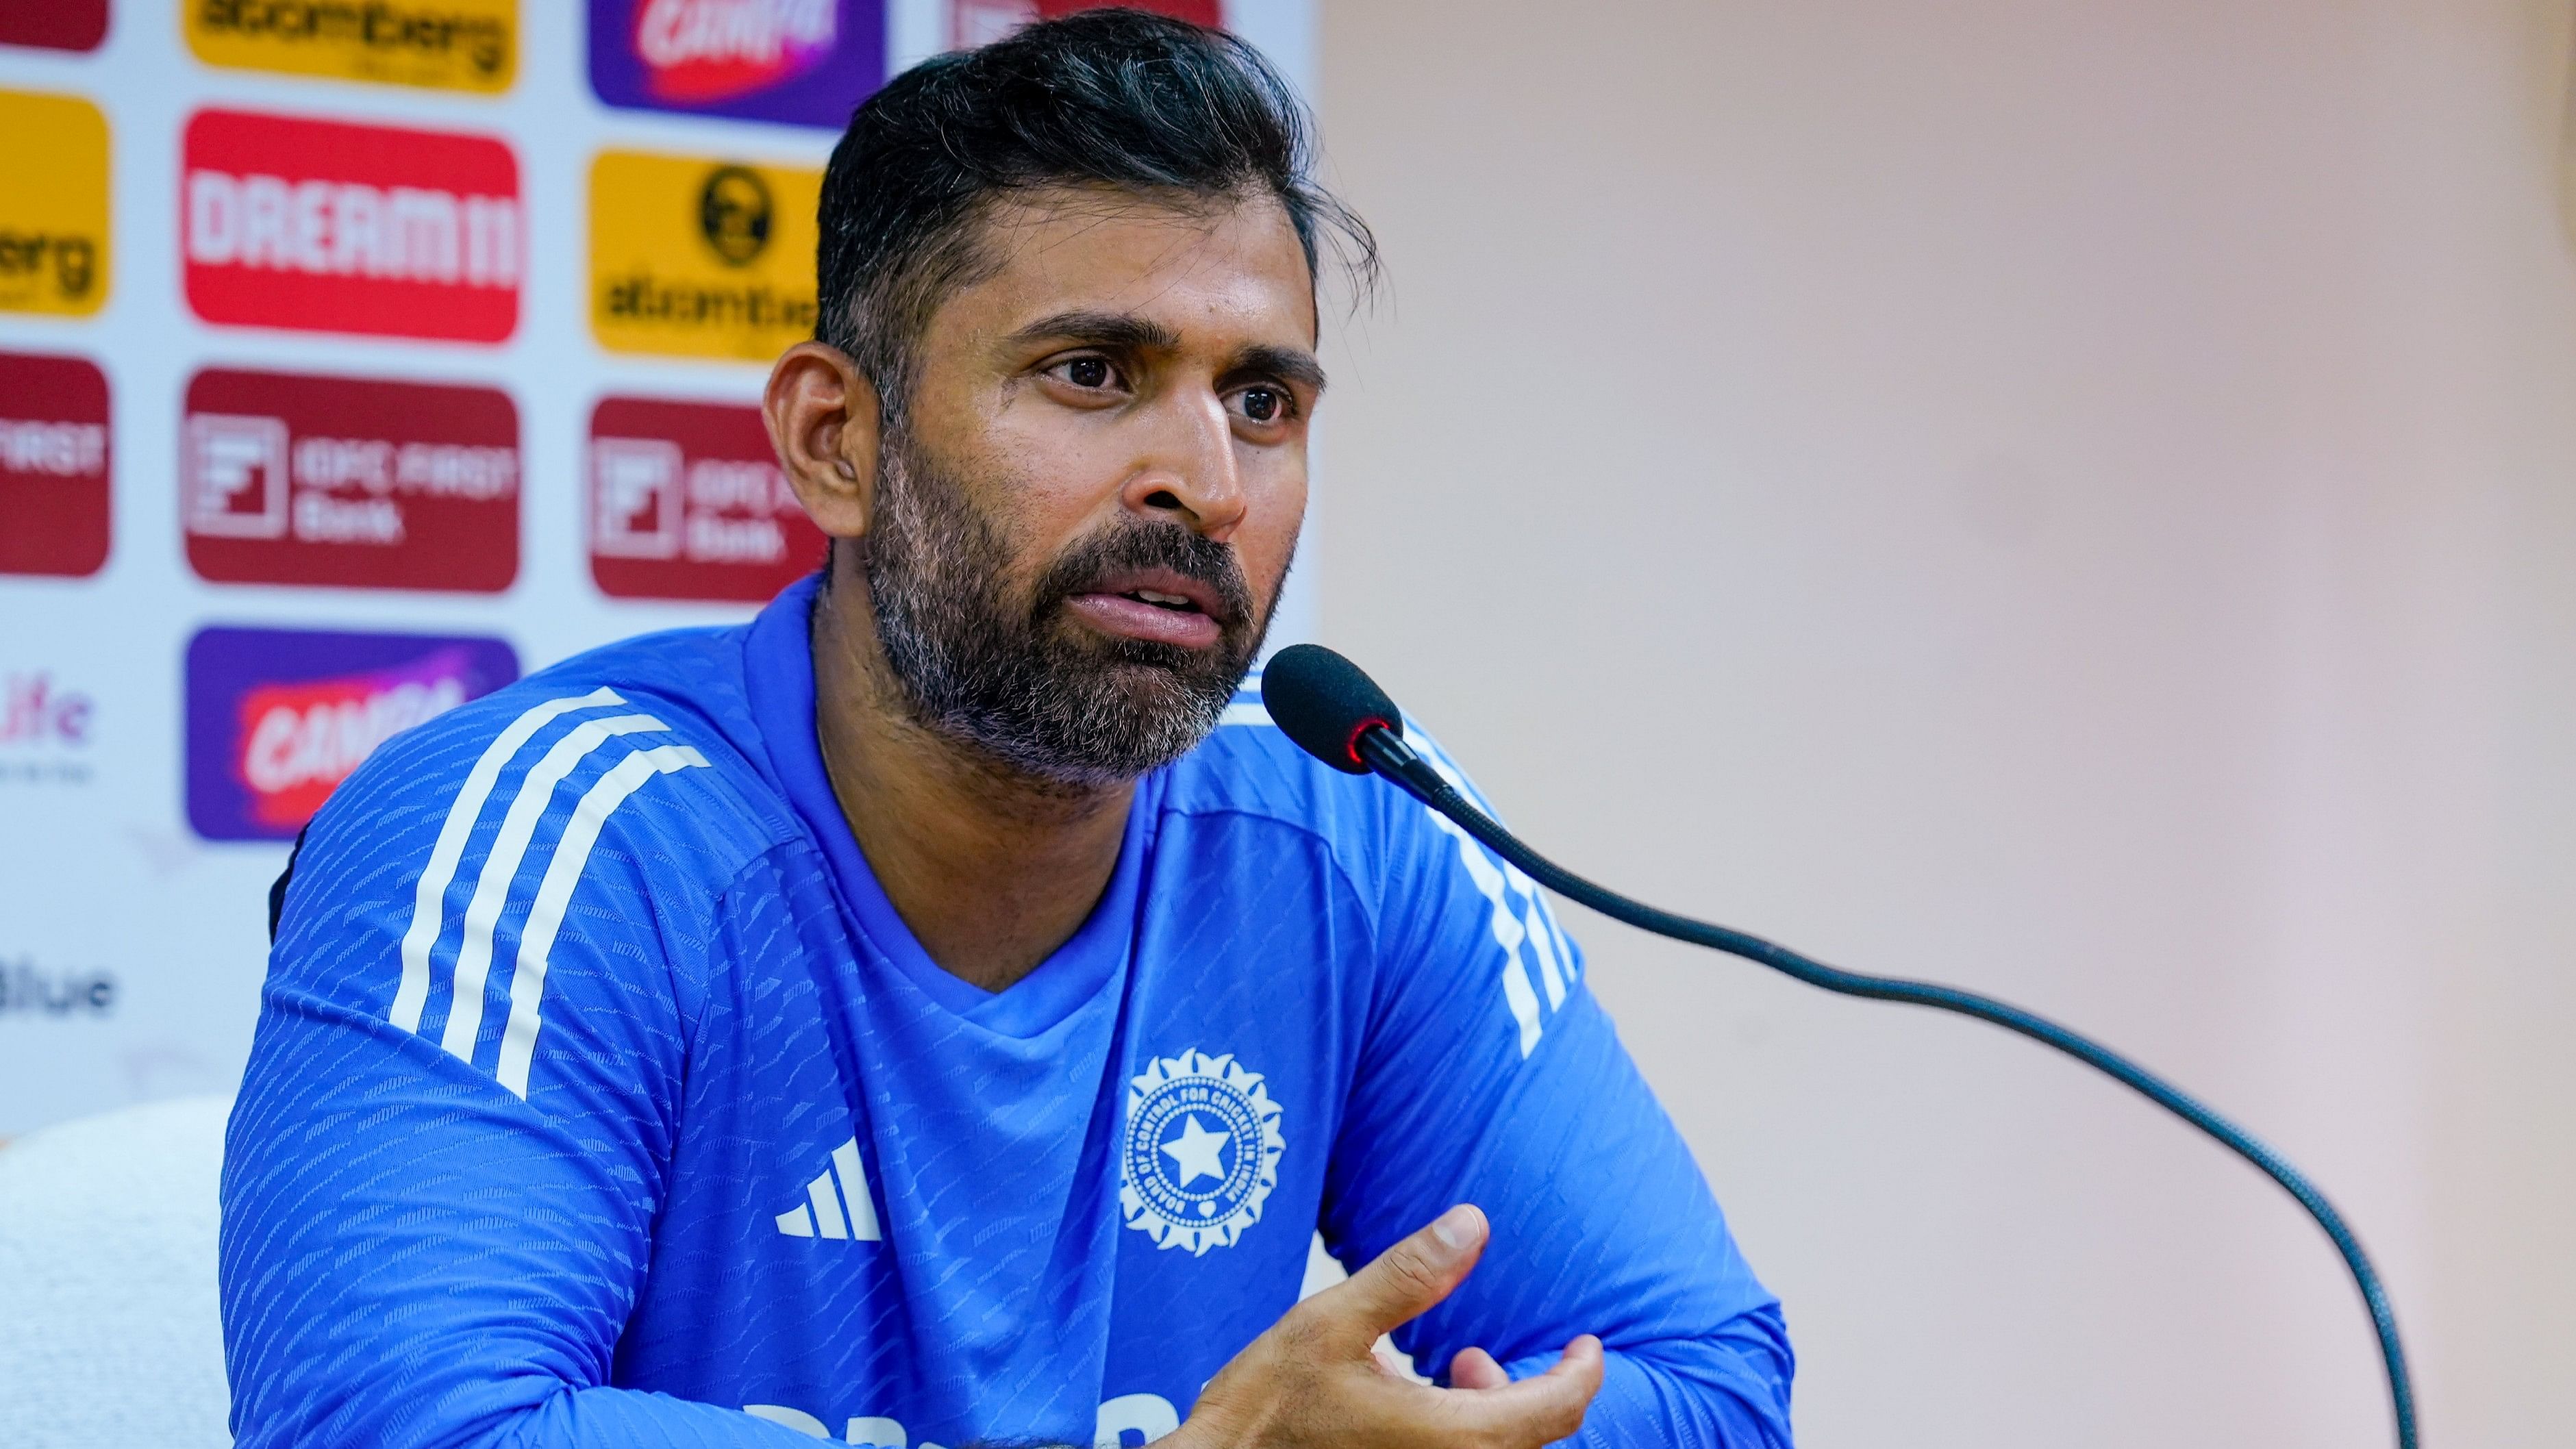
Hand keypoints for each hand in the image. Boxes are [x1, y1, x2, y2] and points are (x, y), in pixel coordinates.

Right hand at [1167, 1204, 1604, 1447]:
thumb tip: (1473, 1224)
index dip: (1582, 1373)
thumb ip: (1409, 1276)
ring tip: (1453, 1366)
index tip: (1588, 1344)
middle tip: (1482, 1350)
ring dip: (1491, 1409)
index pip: (1554, 1410)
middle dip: (1527, 1388)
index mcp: (1448, 1434)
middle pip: (1531, 1437)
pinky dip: (1461, 1429)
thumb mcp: (1331, 1321)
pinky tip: (1414, 1400)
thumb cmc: (1265, 1407)